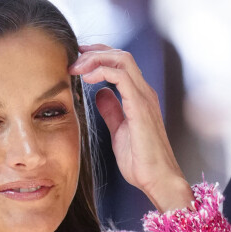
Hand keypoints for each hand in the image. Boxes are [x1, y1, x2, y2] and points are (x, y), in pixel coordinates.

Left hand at [70, 44, 193, 212]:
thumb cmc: (142, 162)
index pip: (121, 64)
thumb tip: (100, 94)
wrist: (157, 179)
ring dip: (95, 59)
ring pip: (121, 59)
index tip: (78, 60)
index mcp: (139, 97)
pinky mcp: (140, 106)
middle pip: (121, 55)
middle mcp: (144, 92)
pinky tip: (87, 79)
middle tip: (73, 58)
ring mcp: (144, 97)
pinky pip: (120, 76)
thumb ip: (111, 111)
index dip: (99, 57)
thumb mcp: (119, 132)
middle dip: (94, 52)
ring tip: (76, 68)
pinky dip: (101, 71)